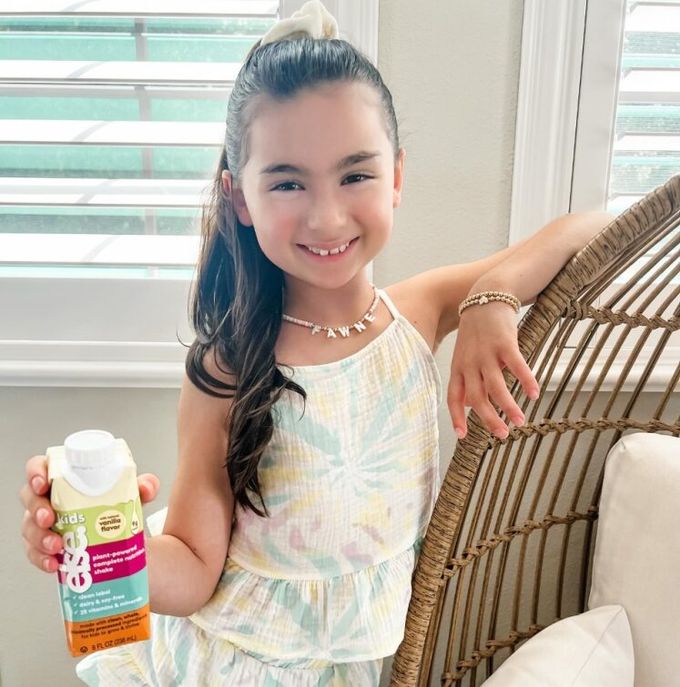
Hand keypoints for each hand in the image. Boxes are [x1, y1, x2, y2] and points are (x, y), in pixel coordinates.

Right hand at [19, 454, 160, 573]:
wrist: (123, 542)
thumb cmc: (117, 508)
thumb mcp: (132, 494)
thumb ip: (144, 486)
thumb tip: (147, 487)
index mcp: (66, 479)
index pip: (42, 467)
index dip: (36, 472)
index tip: (43, 482)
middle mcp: (51, 499)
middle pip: (30, 498)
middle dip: (36, 508)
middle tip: (49, 518)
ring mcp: (45, 525)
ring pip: (29, 528)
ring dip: (39, 538)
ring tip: (57, 546)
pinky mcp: (46, 548)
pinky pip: (36, 554)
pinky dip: (42, 559)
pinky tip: (55, 564)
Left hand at [448, 301, 538, 439]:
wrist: (485, 297)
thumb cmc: (476, 331)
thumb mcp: (464, 355)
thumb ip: (468, 379)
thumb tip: (471, 406)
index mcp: (459, 367)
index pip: (453, 397)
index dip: (457, 416)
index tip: (463, 436)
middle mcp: (470, 363)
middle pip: (477, 396)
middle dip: (489, 418)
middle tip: (502, 435)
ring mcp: (486, 353)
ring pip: (496, 386)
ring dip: (509, 406)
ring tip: (520, 421)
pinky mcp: (505, 343)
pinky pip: (516, 366)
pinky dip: (526, 381)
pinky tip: (535, 394)